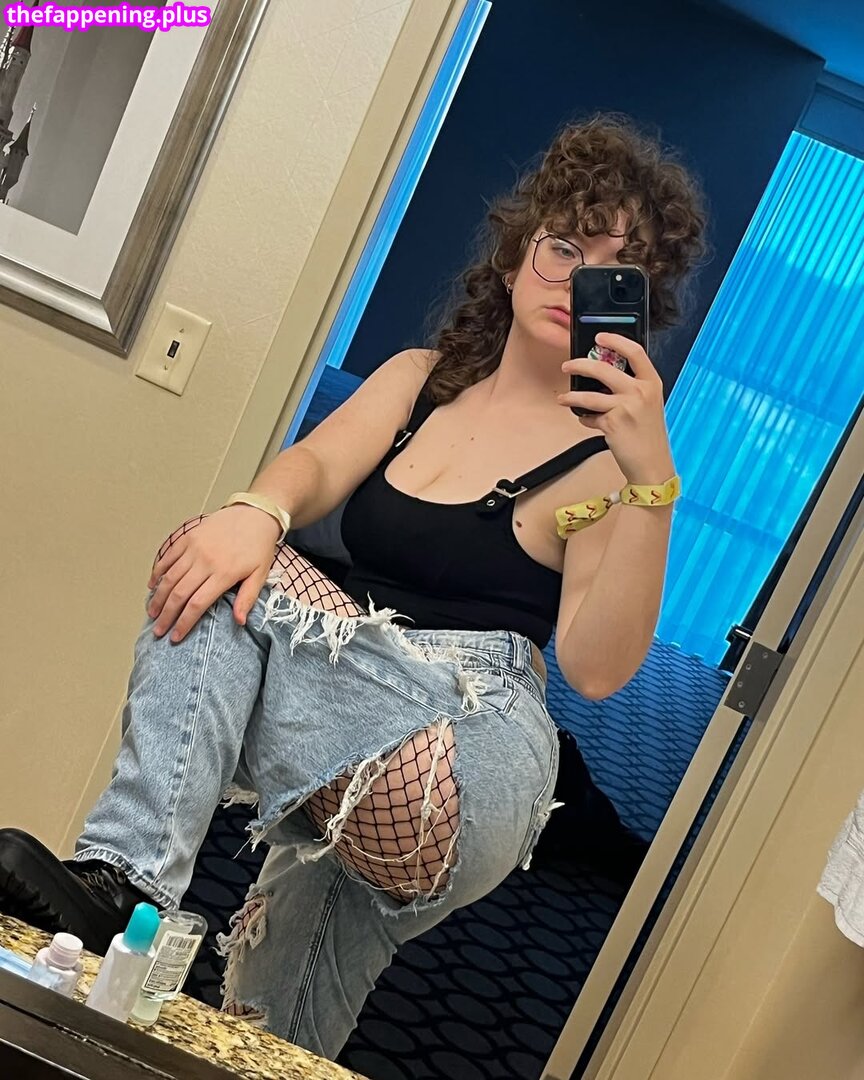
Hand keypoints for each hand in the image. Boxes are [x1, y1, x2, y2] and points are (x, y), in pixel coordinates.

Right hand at [146, 505, 281, 642]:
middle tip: (158, 630)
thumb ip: (247, 598)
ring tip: (152, 613)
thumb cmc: (259, 546)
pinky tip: (152, 586)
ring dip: (158, 597)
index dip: (184, 623)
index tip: (176, 637)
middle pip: (179, 594)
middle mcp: (206, 561)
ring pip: (169, 577)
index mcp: (224, 573)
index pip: (197, 604)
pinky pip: (168, 557)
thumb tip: (239, 621)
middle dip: (166, 616)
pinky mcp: (189, 537)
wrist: (255, 514)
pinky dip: (158, 572)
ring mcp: (194, 548)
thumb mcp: (260, 574)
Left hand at [558, 333, 674, 483]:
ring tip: (563, 398)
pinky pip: (590, 417)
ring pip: (589, 395)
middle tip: (568, 365)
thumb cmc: (649, 436)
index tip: (599, 337)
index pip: (635, 352)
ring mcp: (626, 408)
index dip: (615, 340)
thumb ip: (633, 388)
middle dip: (580, 365)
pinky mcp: (613, 424)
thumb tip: (605, 375)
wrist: (652, 464)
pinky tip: (586, 420)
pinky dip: (585, 419)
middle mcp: (641, 392)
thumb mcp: (649, 404)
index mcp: (652, 383)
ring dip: (571, 396)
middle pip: (604, 368)